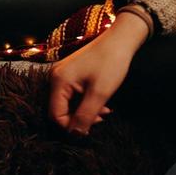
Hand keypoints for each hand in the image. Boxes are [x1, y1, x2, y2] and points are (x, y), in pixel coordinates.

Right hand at [46, 16, 147, 136]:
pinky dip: (86, 102)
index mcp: (59, 81)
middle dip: (80, 118)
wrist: (120, 39)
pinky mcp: (71, 73)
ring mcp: (63, 74)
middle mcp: (56, 77)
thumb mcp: (99, 93)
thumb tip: (75, 136)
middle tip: (102, 117)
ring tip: (105, 110)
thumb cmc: (110, 63)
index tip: (90, 128)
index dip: (71, 126)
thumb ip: (85, 116)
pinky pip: (73, 95)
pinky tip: (101, 103)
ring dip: (85, 111)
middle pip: (61, 110)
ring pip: (69, 103)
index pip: (55, 115)